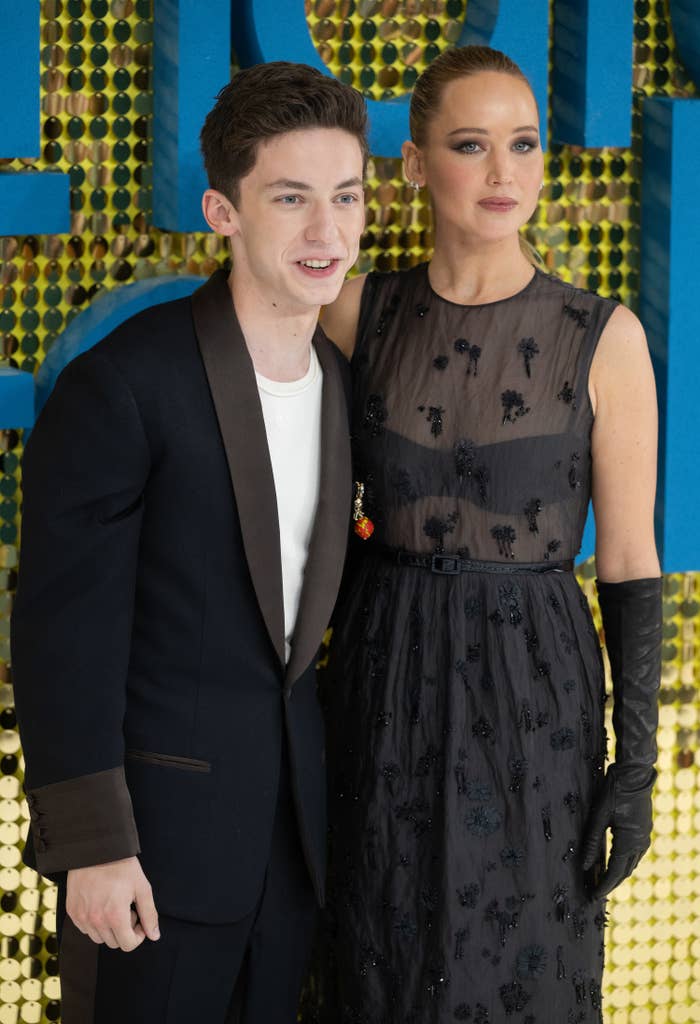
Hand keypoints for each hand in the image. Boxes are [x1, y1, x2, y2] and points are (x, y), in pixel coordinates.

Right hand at [66, 856, 159, 951]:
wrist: (97, 849)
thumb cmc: (122, 866)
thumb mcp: (142, 888)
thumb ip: (149, 914)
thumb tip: (154, 936)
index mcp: (115, 916)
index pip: (127, 945)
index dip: (137, 936)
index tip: (139, 920)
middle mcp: (96, 921)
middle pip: (114, 943)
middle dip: (124, 930)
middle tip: (127, 909)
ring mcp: (82, 917)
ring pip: (99, 937)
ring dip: (109, 928)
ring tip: (114, 905)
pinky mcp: (72, 911)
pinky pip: (85, 928)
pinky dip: (95, 922)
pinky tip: (101, 904)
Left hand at [581, 763, 654, 899]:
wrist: (634, 774)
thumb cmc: (614, 792)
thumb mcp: (599, 816)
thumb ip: (592, 842)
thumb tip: (583, 866)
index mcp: (629, 841)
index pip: (616, 872)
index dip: (604, 886)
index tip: (593, 897)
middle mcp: (640, 843)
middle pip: (625, 872)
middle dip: (610, 884)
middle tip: (595, 893)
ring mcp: (645, 838)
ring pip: (631, 864)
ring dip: (618, 874)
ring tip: (601, 882)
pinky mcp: (644, 831)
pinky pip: (634, 854)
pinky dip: (624, 863)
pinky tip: (613, 863)